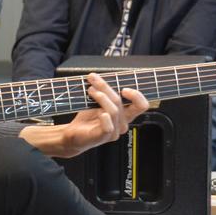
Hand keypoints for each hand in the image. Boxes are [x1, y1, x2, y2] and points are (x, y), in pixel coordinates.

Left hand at [19, 73, 148, 157]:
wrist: (73, 134)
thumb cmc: (86, 119)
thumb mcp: (98, 103)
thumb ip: (104, 93)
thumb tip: (100, 77)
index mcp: (124, 115)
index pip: (141, 106)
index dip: (137, 96)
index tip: (124, 88)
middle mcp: (122, 124)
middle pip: (121, 103)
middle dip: (106, 88)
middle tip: (93, 80)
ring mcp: (114, 131)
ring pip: (113, 110)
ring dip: (101, 97)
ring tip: (90, 91)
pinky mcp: (104, 137)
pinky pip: (109, 126)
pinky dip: (104, 117)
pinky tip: (99, 112)